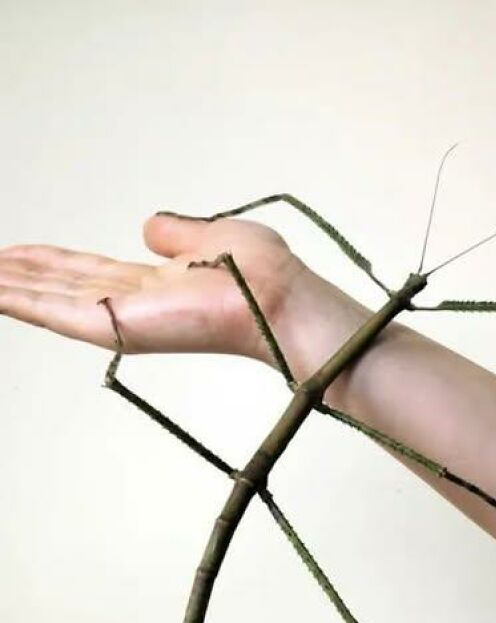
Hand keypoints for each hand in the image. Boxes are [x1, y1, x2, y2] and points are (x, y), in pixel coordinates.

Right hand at [0, 212, 353, 366]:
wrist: (275, 296)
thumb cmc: (259, 274)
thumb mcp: (209, 237)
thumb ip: (175, 232)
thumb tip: (149, 226)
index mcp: (150, 284)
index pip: (84, 271)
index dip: (48, 261)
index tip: (14, 252)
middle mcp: (129, 304)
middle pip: (57, 286)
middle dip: (15, 274)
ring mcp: (120, 318)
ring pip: (45, 301)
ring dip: (6, 288)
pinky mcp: (115, 327)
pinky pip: (52, 313)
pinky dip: (15, 301)